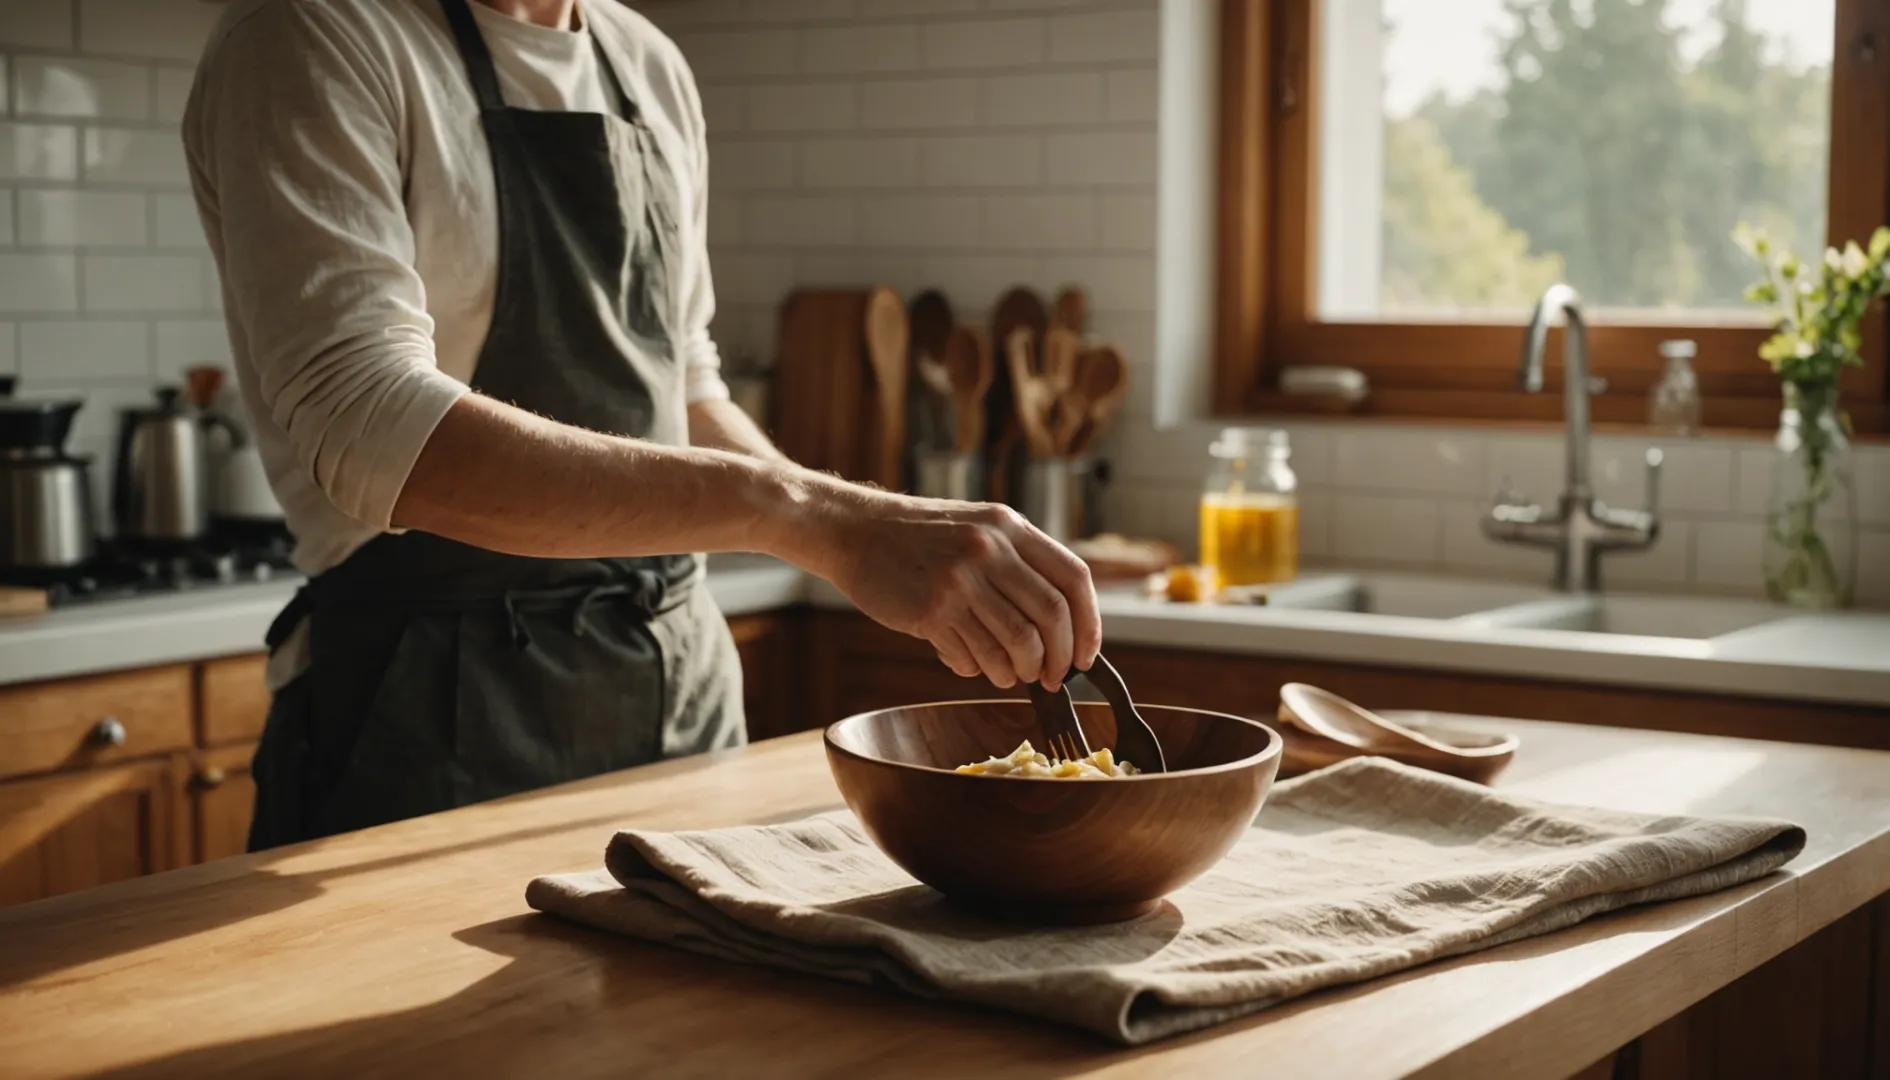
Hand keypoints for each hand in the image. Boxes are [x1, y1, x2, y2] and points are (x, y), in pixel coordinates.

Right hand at [803, 487, 1100, 689]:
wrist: (857, 531)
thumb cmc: (922, 538)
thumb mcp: (979, 528)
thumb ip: (1019, 564)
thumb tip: (1063, 628)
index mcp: (1009, 527)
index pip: (1073, 579)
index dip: (1089, 624)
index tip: (1086, 655)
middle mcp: (989, 550)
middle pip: (1051, 617)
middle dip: (1059, 659)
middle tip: (1052, 678)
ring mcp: (960, 581)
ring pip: (1016, 644)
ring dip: (1019, 672)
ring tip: (1009, 675)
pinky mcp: (930, 611)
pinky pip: (973, 657)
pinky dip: (979, 670)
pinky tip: (969, 663)